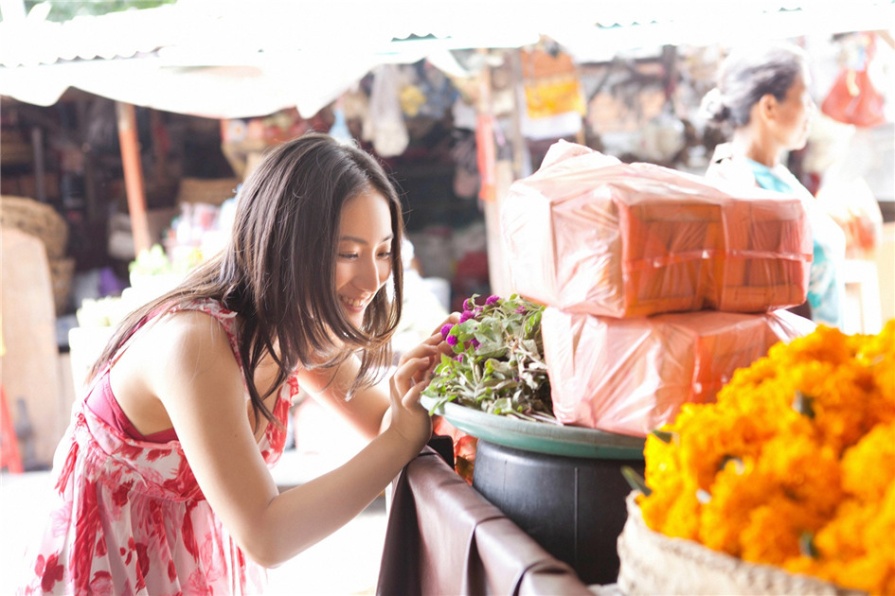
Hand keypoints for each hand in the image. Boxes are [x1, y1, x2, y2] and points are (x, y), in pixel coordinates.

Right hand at [387, 314, 458, 453]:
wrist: (407, 436)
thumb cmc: (422, 409)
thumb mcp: (430, 385)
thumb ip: (437, 369)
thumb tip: (453, 350)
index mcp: (408, 374)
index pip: (416, 351)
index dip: (429, 340)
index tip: (445, 331)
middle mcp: (401, 381)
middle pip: (406, 357)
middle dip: (423, 347)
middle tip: (440, 340)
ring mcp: (401, 394)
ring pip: (402, 374)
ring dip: (416, 364)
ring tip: (430, 359)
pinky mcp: (407, 408)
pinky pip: (410, 396)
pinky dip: (418, 388)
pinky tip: (428, 384)